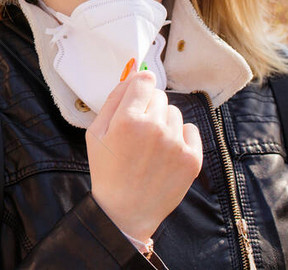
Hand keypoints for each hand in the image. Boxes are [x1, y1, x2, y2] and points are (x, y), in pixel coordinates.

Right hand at [86, 71, 202, 241]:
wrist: (126, 211)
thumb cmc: (107, 171)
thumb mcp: (95, 133)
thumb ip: (113, 99)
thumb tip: (133, 75)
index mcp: (127, 120)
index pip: (144, 81)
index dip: (139, 88)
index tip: (137, 97)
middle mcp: (154, 128)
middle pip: (159, 96)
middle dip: (149, 107)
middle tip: (138, 131)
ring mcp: (175, 143)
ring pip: (174, 112)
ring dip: (164, 123)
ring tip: (151, 146)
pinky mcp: (192, 158)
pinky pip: (190, 129)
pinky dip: (180, 137)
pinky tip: (166, 153)